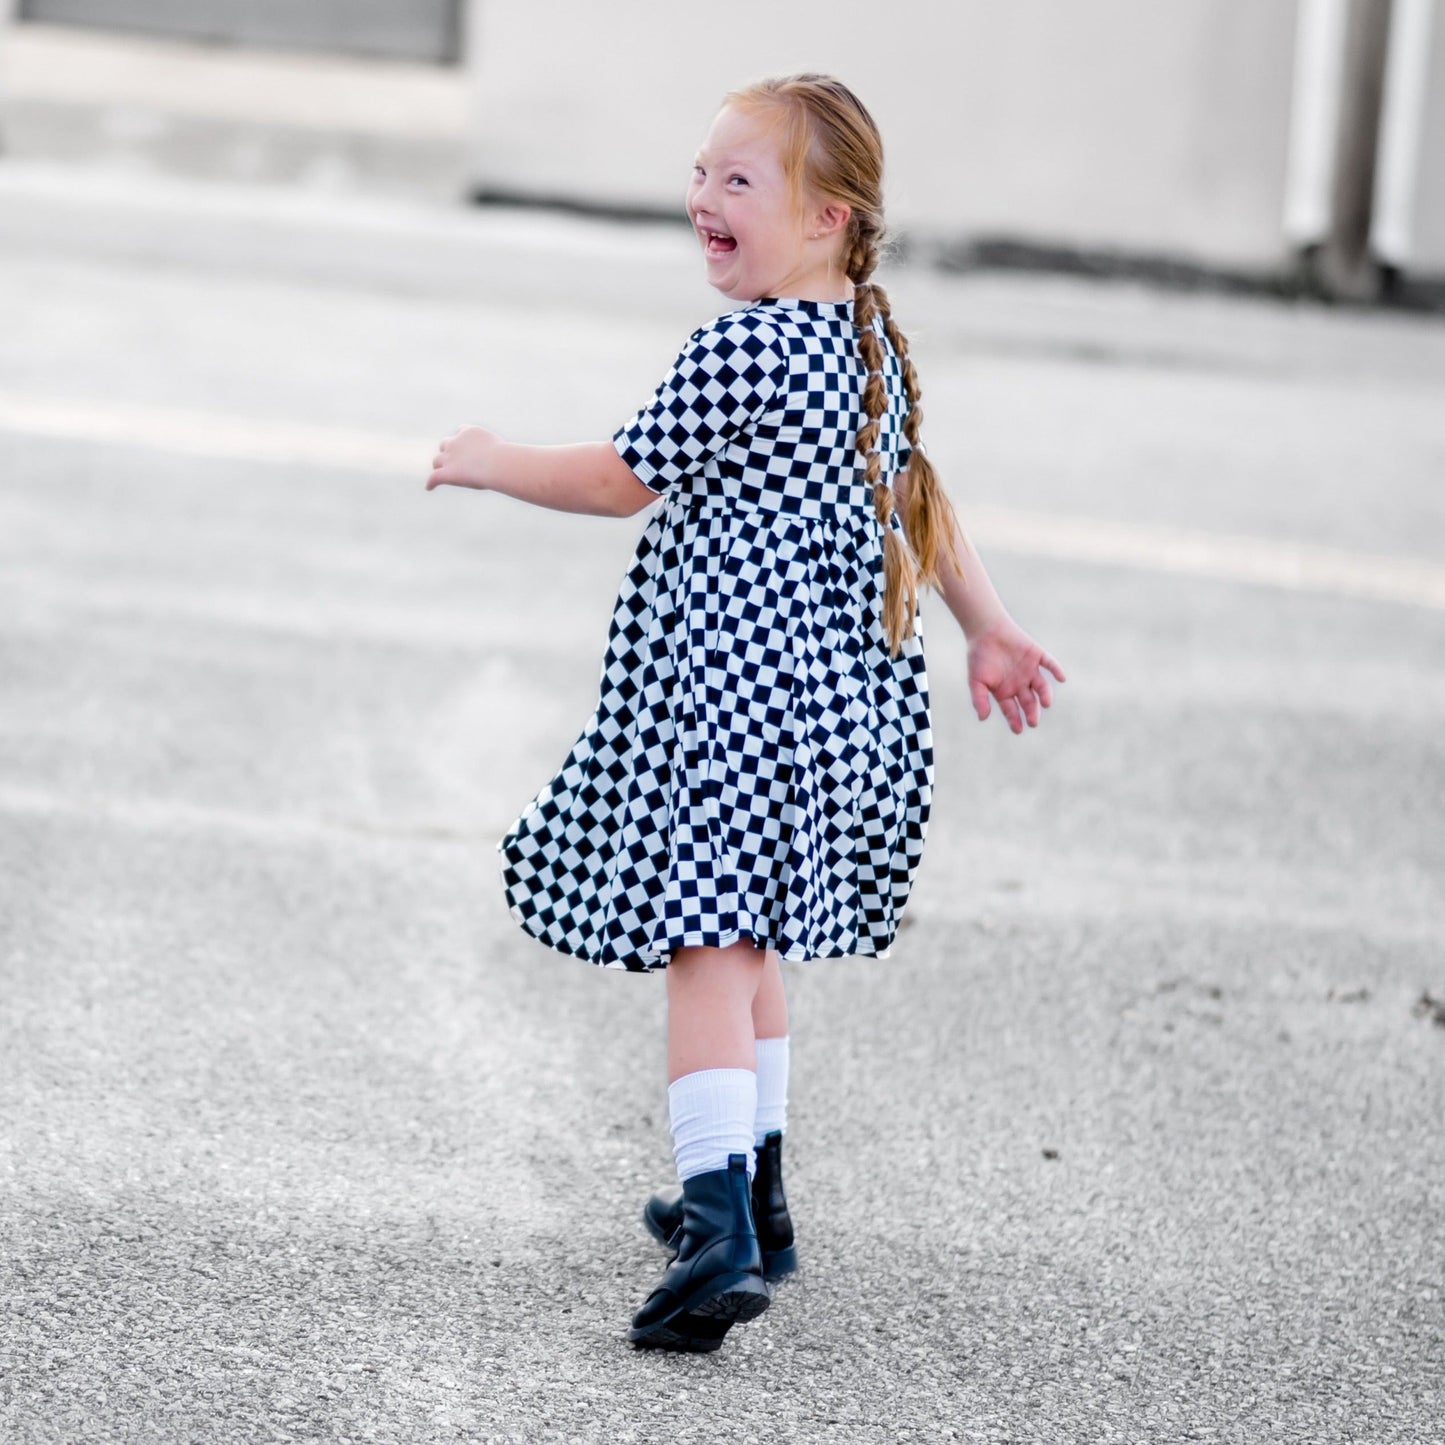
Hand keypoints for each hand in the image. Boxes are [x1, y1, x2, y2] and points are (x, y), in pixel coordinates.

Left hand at [426, 425, 502, 490]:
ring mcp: (449, 457)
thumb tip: (505, 463)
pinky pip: (434, 477)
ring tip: (439, 472)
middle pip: (445, 444)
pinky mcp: (447, 472)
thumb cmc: (507, 459)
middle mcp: (456, 441)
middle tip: (450, 460)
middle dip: (447, 451)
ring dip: (438, 466)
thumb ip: (498, 454)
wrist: (498, 463)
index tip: (462, 445)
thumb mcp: (504, 451)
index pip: (461, 431)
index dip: (461, 439)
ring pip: (437, 460)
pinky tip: (429, 487)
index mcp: (470, 432)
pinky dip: (431, 482)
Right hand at [966, 614, 1065, 734]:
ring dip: (1045, 695)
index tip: (1019, 730)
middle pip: (1029, 702)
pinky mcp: (1037, 656)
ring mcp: (1030, 670)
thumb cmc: (978, 656)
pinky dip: (1056, 670)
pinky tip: (1061, 678)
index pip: (1012, 710)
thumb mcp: (976, 680)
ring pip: (1042, 687)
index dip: (1015, 720)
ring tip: (1045, 704)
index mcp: (1004, 691)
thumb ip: (980, 699)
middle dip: (1032, 712)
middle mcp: (1019, 684)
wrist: (985, 630)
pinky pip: (1050, 664)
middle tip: (1033, 722)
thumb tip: (983, 718)